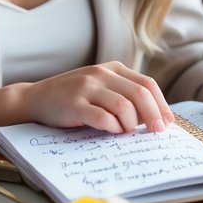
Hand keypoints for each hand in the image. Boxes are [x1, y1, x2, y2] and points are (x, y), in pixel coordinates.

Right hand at [21, 62, 173, 133]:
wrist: (35, 98)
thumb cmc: (73, 97)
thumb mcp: (100, 87)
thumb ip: (124, 95)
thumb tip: (155, 117)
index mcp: (113, 69)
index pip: (147, 84)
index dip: (161, 105)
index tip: (168, 123)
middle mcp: (102, 74)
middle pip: (140, 94)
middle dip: (153, 116)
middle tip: (157, 133)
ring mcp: (87, 88)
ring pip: (124, 106)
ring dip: (131, 124)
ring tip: (127, 132)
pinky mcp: (75, 104)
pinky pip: (103, 118)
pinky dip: (113, 128)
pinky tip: (112, 132)